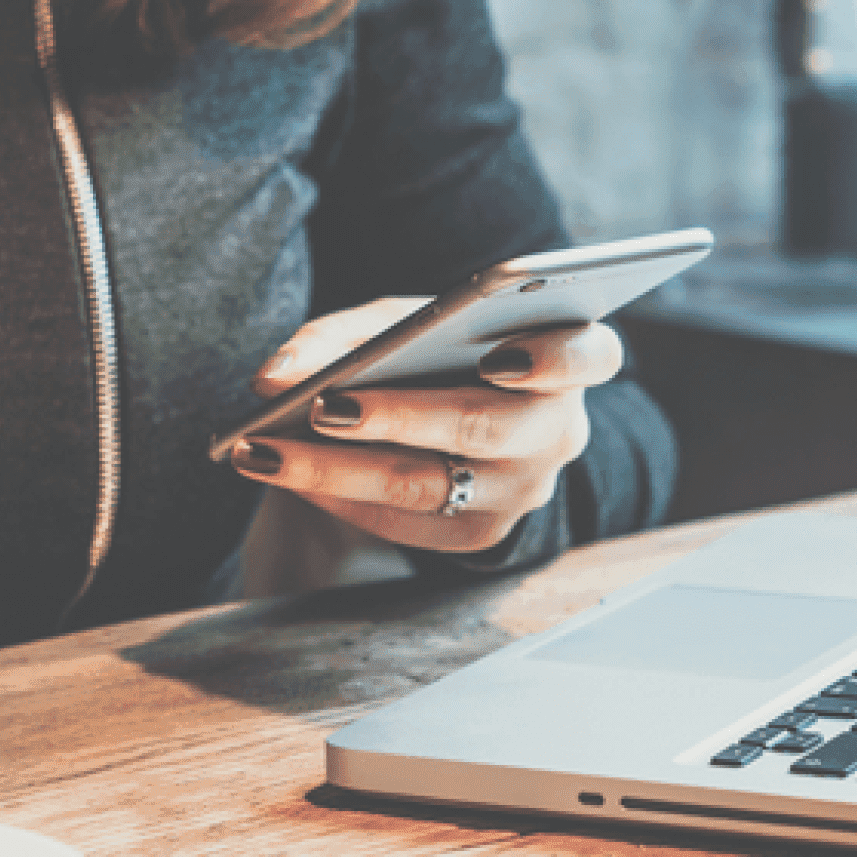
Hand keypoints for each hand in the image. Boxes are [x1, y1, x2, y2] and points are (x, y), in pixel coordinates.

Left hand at [230, 297, 621, 553]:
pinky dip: (340, 498)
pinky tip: (287, 476)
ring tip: (264, 451)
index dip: (551, 359)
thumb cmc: (443, 350)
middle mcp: (559, 431)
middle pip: (485, 428)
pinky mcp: (480, 534)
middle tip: (323, 407)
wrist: (465, 412)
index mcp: (570, 358)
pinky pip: (406, 524)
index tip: (496, 358)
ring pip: (430, 486)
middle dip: (399, 417)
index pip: (592, 355)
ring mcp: (524, 491)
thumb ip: (347, 335)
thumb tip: (274, 377)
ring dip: (336, 470)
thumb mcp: (409, 321)